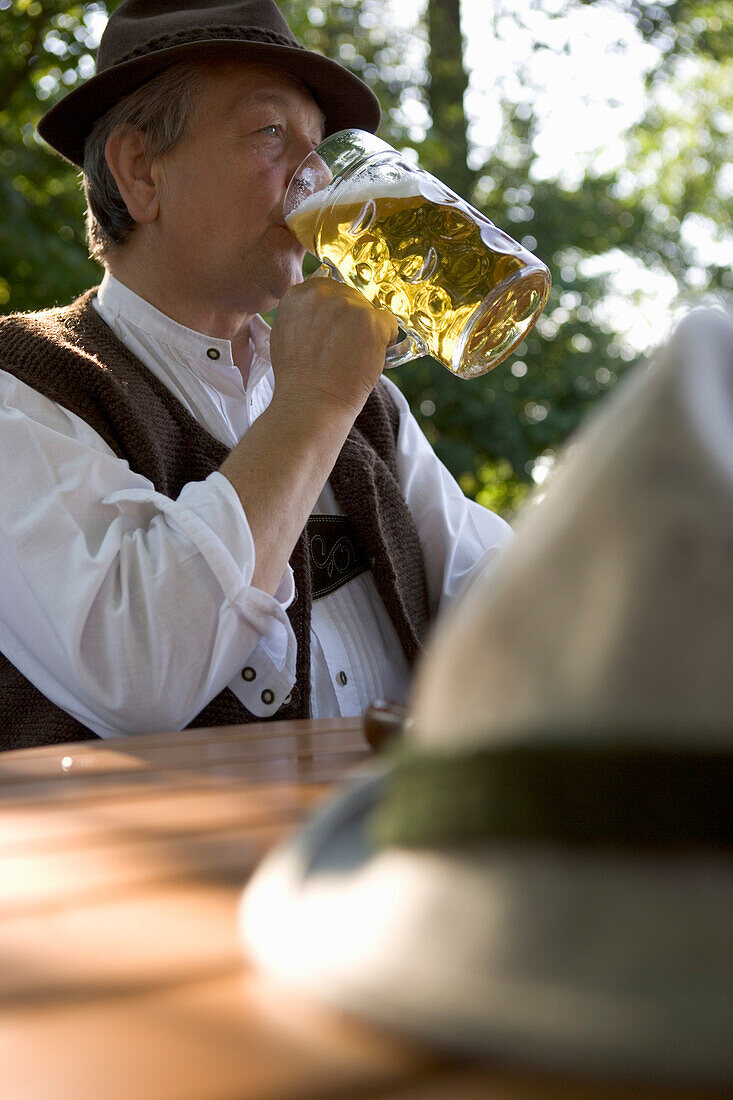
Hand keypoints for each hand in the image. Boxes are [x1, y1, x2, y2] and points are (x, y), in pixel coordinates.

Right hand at [269, 276, 397, 418]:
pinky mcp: (372, 321)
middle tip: (344, 348)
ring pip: (369, 310)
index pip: (327, 289)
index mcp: (298, 295)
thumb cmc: (298, 378)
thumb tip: (321, 304)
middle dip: (352, 320)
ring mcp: (348, 305)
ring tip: (354, 356)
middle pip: (350, 296)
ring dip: (368, 330)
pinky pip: (389, 323)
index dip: (334, 312)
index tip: (334, 332)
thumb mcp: (286, 334)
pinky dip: (386, 342)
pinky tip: (370, 359)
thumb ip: (303, 312)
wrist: (311, 403)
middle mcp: (322, 294)